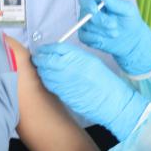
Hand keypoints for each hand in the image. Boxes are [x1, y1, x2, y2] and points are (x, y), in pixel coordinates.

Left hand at [33, 44, 149, 141]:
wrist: (111, 101)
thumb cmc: (104, 81)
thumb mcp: (91, 61)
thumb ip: (74, 56)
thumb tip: (57, 54)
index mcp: (78, 57)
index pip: (56, 48)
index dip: (47, 48)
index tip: (44, 49)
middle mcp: (69, 68)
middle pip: (46, 60)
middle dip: (40, 58)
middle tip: (38, 58)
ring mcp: (64, 82)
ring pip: (45, 73)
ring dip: (42, 70)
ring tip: (43, 68)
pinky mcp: (63, 94)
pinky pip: (49, 85)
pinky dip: (47, 80)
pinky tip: (50, 79)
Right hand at [78, 0, 150, 77]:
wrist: (132, 40)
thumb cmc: (130, 21)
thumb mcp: (128, 10)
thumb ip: (116, 3)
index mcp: (98, 0)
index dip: (87, 3)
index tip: (95, 10)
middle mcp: (89, 11)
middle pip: (85, 13)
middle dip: (99, 20)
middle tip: (114, 25)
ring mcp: (87, 24)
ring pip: (85, 25)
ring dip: (101, 30)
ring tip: (115, 33)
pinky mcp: (87, 37)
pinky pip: (83, 37)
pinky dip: (92, 38)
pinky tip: (102, 39)